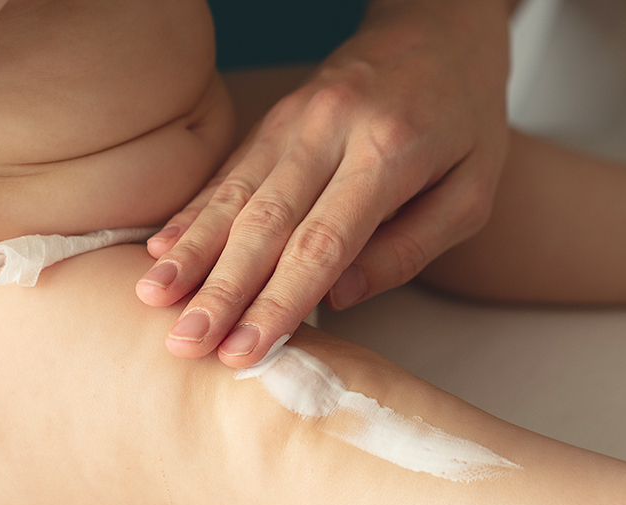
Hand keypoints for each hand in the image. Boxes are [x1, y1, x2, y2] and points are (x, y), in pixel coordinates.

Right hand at [137, 0, 513, 365]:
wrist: (443, 29)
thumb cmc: (466, 121)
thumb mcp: (471, 192)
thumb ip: (411, 248)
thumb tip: (342, 296)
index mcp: (388, 152)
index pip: (322, 242)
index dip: (279, 302)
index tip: (245, 351)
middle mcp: (331, 129)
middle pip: (265, 223)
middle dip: (221, 290)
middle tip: (186, 343)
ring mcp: (295, 117)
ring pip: (234, 193)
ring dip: (192, 251)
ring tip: (154, 298)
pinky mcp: (276, 116)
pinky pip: (230, 169)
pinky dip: (193, 211)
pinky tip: (161, 248)